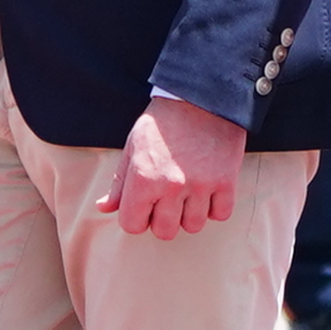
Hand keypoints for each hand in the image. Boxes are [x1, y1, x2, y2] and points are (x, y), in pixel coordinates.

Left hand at [98, 96, 245, 238]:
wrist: (201, 97)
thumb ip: (120, 183)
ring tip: (188, 194)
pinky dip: (214, 208)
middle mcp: (171, 186)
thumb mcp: (133, 147)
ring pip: (193, 226)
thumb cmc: (163, 122)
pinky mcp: (226, 181)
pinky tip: (207, 191)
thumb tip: (105, 208)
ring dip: (189, 214)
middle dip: (163, 219)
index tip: (144, 206)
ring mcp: (201, 185)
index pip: (133, 225)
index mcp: (143, 178)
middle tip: (167, 200)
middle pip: (165, 232)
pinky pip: (219, 215)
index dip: (137, 218)